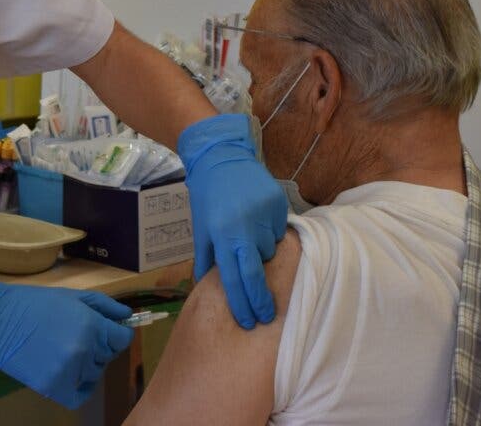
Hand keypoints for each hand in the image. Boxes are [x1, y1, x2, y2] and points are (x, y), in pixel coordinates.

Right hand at [0, 267, 133, 408]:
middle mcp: (84, 350)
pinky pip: (78, 396)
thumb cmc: (35, 303)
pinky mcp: (52, 387)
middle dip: (100, 346)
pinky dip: (80, 389)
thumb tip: (128, 316)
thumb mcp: (73, 297)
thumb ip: (105, 306)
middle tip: (79, 336)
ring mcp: (69, 371)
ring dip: (87, 364)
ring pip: (94, 373)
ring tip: (66, 350)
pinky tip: (74, 377)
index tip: (109, 332)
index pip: (122, 338)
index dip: (118, 334)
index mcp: (91, 325)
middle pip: (108, 355)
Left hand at [177, 114, 287, 328]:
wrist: (222, 158)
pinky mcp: (279, 204)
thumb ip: (206, 259)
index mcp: (223, 236)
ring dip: (262, 253)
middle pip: (257, 273)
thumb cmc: (208, 197)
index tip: (250, 322)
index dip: (243, 304)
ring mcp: (265, 215)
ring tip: (250, 238)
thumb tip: (207, 288)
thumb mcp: (201, 229)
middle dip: (261, 300)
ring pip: (270, 250)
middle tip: (267, 316)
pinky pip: (279, 231)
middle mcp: (245, 228)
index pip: (235, 280)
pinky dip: (270, 233)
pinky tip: (259, 222)